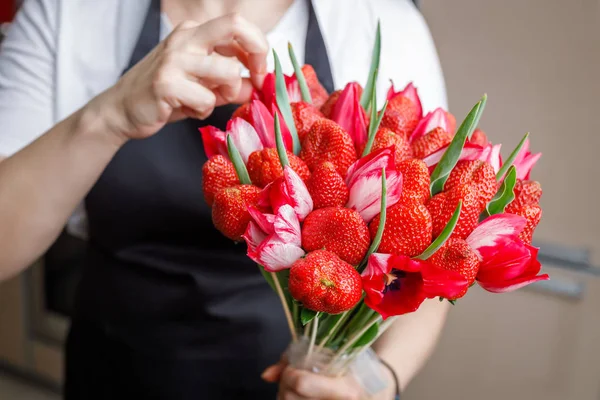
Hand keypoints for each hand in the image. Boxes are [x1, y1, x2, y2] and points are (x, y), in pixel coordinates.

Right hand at [91, 13, 267, 141]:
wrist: (122, 110)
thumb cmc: (165, 96)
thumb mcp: (204, 85)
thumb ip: (231, 83)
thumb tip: (259, 86)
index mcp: (194, 32)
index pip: (238, 24)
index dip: (259, 47)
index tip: (259, 73)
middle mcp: (185, 38)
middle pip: (235, 25)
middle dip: (257, 54)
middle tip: (255, 80)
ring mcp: (175, 58)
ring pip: (228, 72)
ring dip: (225, 95)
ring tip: (204, 101)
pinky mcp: (166, 82)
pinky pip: (207, 100)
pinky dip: (202, 111)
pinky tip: (184, 109)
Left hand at [262, 361, 396, 399]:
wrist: (376, 394)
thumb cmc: (352, 370)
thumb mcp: (332, 356)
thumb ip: (294, 360)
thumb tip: (266, 375)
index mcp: (346, 391)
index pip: (300, 382)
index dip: (288, 373)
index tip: (293, 368)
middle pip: (288, 398)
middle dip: (284, 386)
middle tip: (293, 378)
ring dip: (285, 396)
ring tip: (299, 389)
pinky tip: (300, 397)